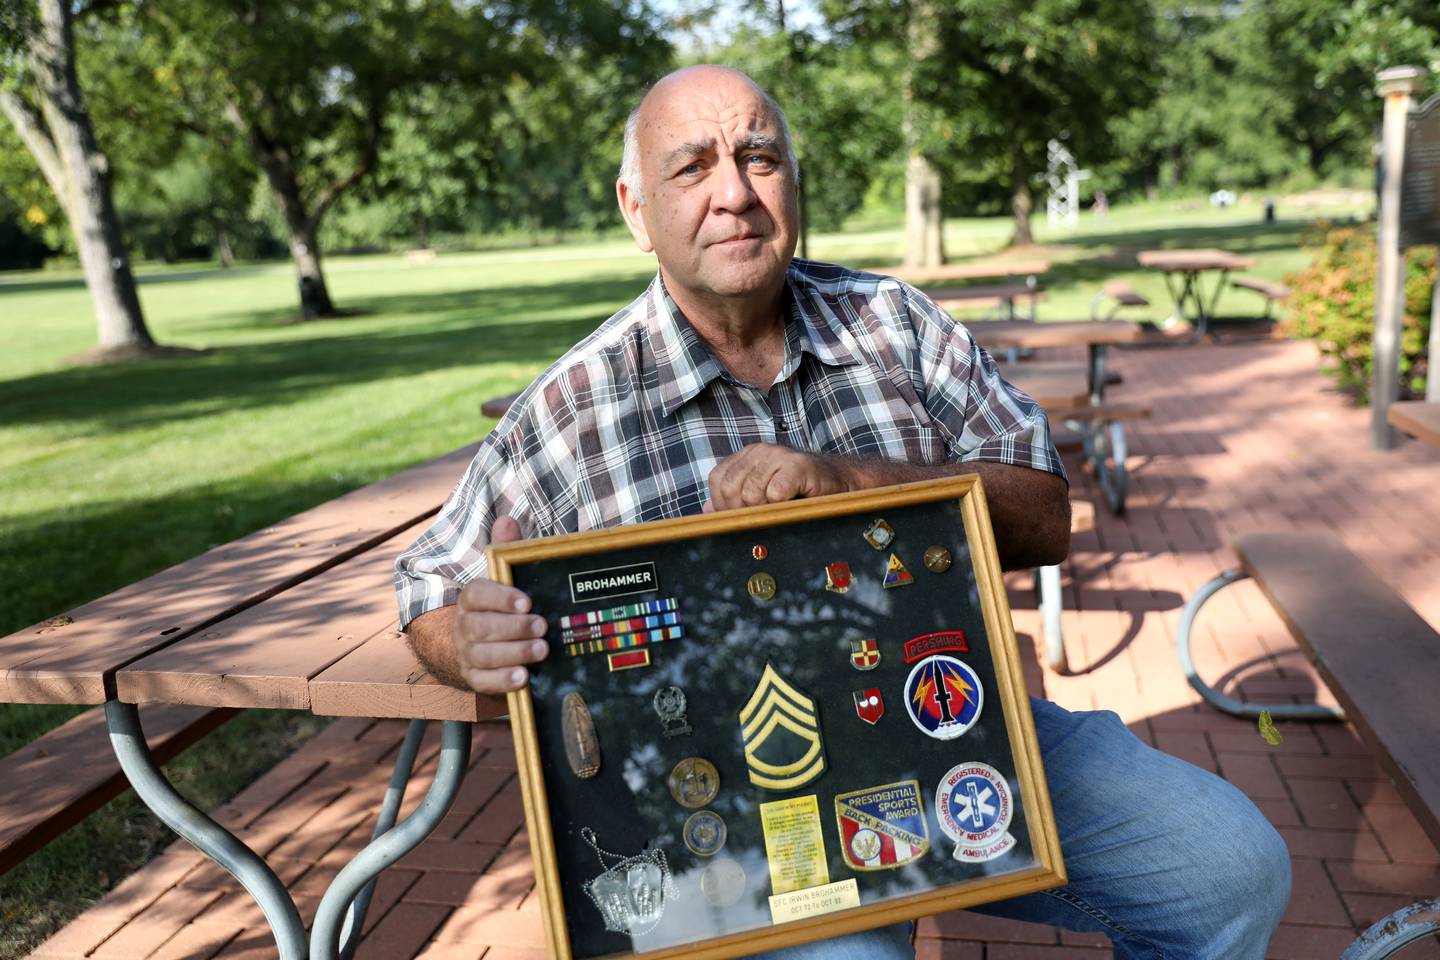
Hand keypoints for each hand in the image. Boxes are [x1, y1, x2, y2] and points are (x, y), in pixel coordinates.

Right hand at [453, 516, 548, 692]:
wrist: (480, 643)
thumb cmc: (502, 606)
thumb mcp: (506, 577)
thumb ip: (506, 551)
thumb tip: (507, 520)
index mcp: (472, 598)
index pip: (477, 594)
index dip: (500, 598)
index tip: (527, 602)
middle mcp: (464, 626)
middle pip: (480, 628)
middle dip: (513, 628)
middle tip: (542, 626)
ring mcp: (467, 653)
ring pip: (482, 655)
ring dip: (513, 653)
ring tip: (541, 650)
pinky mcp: (474, 677)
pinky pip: (482, 682)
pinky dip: (501, 681)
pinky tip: (523, 678)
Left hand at [704, 444, 850, 511]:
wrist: (839, 482)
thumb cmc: (799, 492)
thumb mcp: (762, 494)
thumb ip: (734, 500)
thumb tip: (706, 510)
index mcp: (745, 456)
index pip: (717, 480)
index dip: (724, 504)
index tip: (743, 517)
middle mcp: (758, 450)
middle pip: (731, 489)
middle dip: (743, 512)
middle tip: (763, 517)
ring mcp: (778, 454)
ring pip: (751, 494)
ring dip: (765, 510)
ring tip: (780, 509)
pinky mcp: (797, 465)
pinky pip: (775, 492)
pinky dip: (781, 505)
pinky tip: (792, 502)